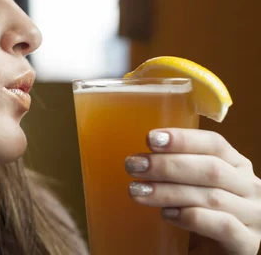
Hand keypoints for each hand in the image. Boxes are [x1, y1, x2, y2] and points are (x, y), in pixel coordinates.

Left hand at [124, 128, 260, 254]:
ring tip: (137, 191)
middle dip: (167, 165)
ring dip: (169, 191)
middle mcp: (250, 187)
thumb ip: (175, 169)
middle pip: (211, 168)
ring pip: (212, 196)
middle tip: (133, 165)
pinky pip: (223, 225)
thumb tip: (139, 156)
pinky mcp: (247, 243)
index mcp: (236, 165)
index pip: (215, 143)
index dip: (183, 139)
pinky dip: (192, 217)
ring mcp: (253, 216)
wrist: (210, 253)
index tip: (150, 138)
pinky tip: (166, 215)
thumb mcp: (188, 185)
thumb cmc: (195, 215)